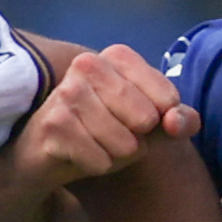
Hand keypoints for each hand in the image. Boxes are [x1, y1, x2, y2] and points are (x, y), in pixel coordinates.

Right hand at [2, 45, 196, 193]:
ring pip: (125, 143)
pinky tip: (79, 155)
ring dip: (116, 156)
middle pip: (147, 119)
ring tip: (94, 145)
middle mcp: (89, 64)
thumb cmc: (101, 133)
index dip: (160, 123)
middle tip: (110, 135)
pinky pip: (101, 161)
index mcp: (117, 56)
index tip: (135, 121)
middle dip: (136, 141)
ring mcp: (68, 92)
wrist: (43, 155)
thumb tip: (176, 121)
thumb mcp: (148, 126)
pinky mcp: (54, 124)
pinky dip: (97, 166)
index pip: (169, 98)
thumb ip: (178, 120)